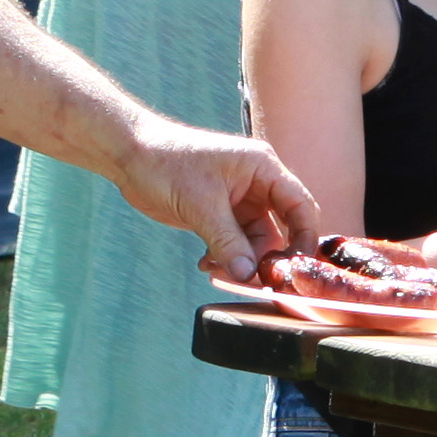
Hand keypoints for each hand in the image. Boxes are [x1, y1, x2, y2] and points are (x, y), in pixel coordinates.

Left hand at [117, 122, 319, 276]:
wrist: (131, 156)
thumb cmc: (167, 164)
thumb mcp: (201, 205)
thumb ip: (228, 242)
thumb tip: (249, 275)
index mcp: (262, 168)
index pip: (300, 205)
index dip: (305, 237)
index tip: (298, 268)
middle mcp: (257, 184)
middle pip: (282, 228)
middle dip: (268, 256)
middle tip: (253, 280)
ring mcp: (240, 200)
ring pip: (256, 241)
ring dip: (241, 261)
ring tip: (215, 269)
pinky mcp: (221, 214)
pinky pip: (236, 243)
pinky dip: (226, 258)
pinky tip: (205, 264)